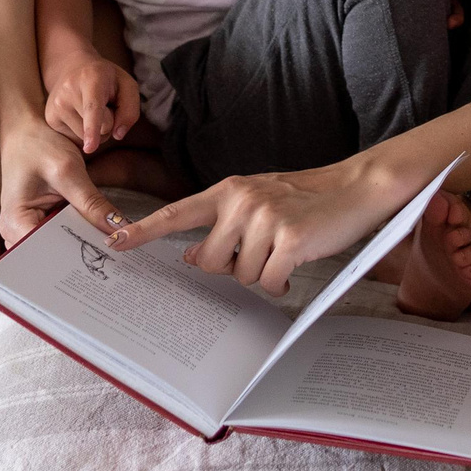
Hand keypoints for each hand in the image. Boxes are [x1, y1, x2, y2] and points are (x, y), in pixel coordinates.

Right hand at [0, 114, 126, 247]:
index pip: (45, 254)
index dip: (75, 256)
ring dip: (80, 244)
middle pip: (51, 256)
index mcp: (14, 222)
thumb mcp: (67, 170)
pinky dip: (76, 234)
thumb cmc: (37, 144)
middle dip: (80, 254)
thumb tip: (119, 229)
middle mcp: (14, 231)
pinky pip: (58, 237)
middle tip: (112, 254)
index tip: (104, 254)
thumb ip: (92, 202)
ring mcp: (24, 229)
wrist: (25, 130)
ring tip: (107, 246)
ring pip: (56, 248)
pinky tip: (96, 233)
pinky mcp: (36, 223)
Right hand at [44, 56, 140, 152]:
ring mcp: (56, 106)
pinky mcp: (50, 119)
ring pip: (87, 138)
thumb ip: (130, 109)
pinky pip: (75, 141)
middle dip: (109, 122)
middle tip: (102, 103)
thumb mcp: (126, 85)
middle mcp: (68, 91)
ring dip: (95, 130)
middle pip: (101, 128)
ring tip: (89, 108)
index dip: (92, 128)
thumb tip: (117, 135)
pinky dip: (83, 133)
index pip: (93, 108)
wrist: (71, 67)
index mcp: (91, 78)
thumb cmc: (105, 79)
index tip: (89, 147)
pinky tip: (78, 114)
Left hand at [107, 159, 405, 295]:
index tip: (114, 241)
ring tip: (285, 253)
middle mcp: (241, 201)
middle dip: (232, 268)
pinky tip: (295, 266)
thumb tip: (190, 255)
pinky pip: (269, 281)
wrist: (356, 187)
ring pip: (241, 275)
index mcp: (228, 190)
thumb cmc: (306, 199)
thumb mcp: (258, 203)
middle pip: (209, 262)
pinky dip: (281, 283)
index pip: (177, 213)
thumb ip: (222, 225)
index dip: (143, 230)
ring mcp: (265, 219)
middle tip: (261, 254)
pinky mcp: (289, 239)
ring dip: (262, 275)